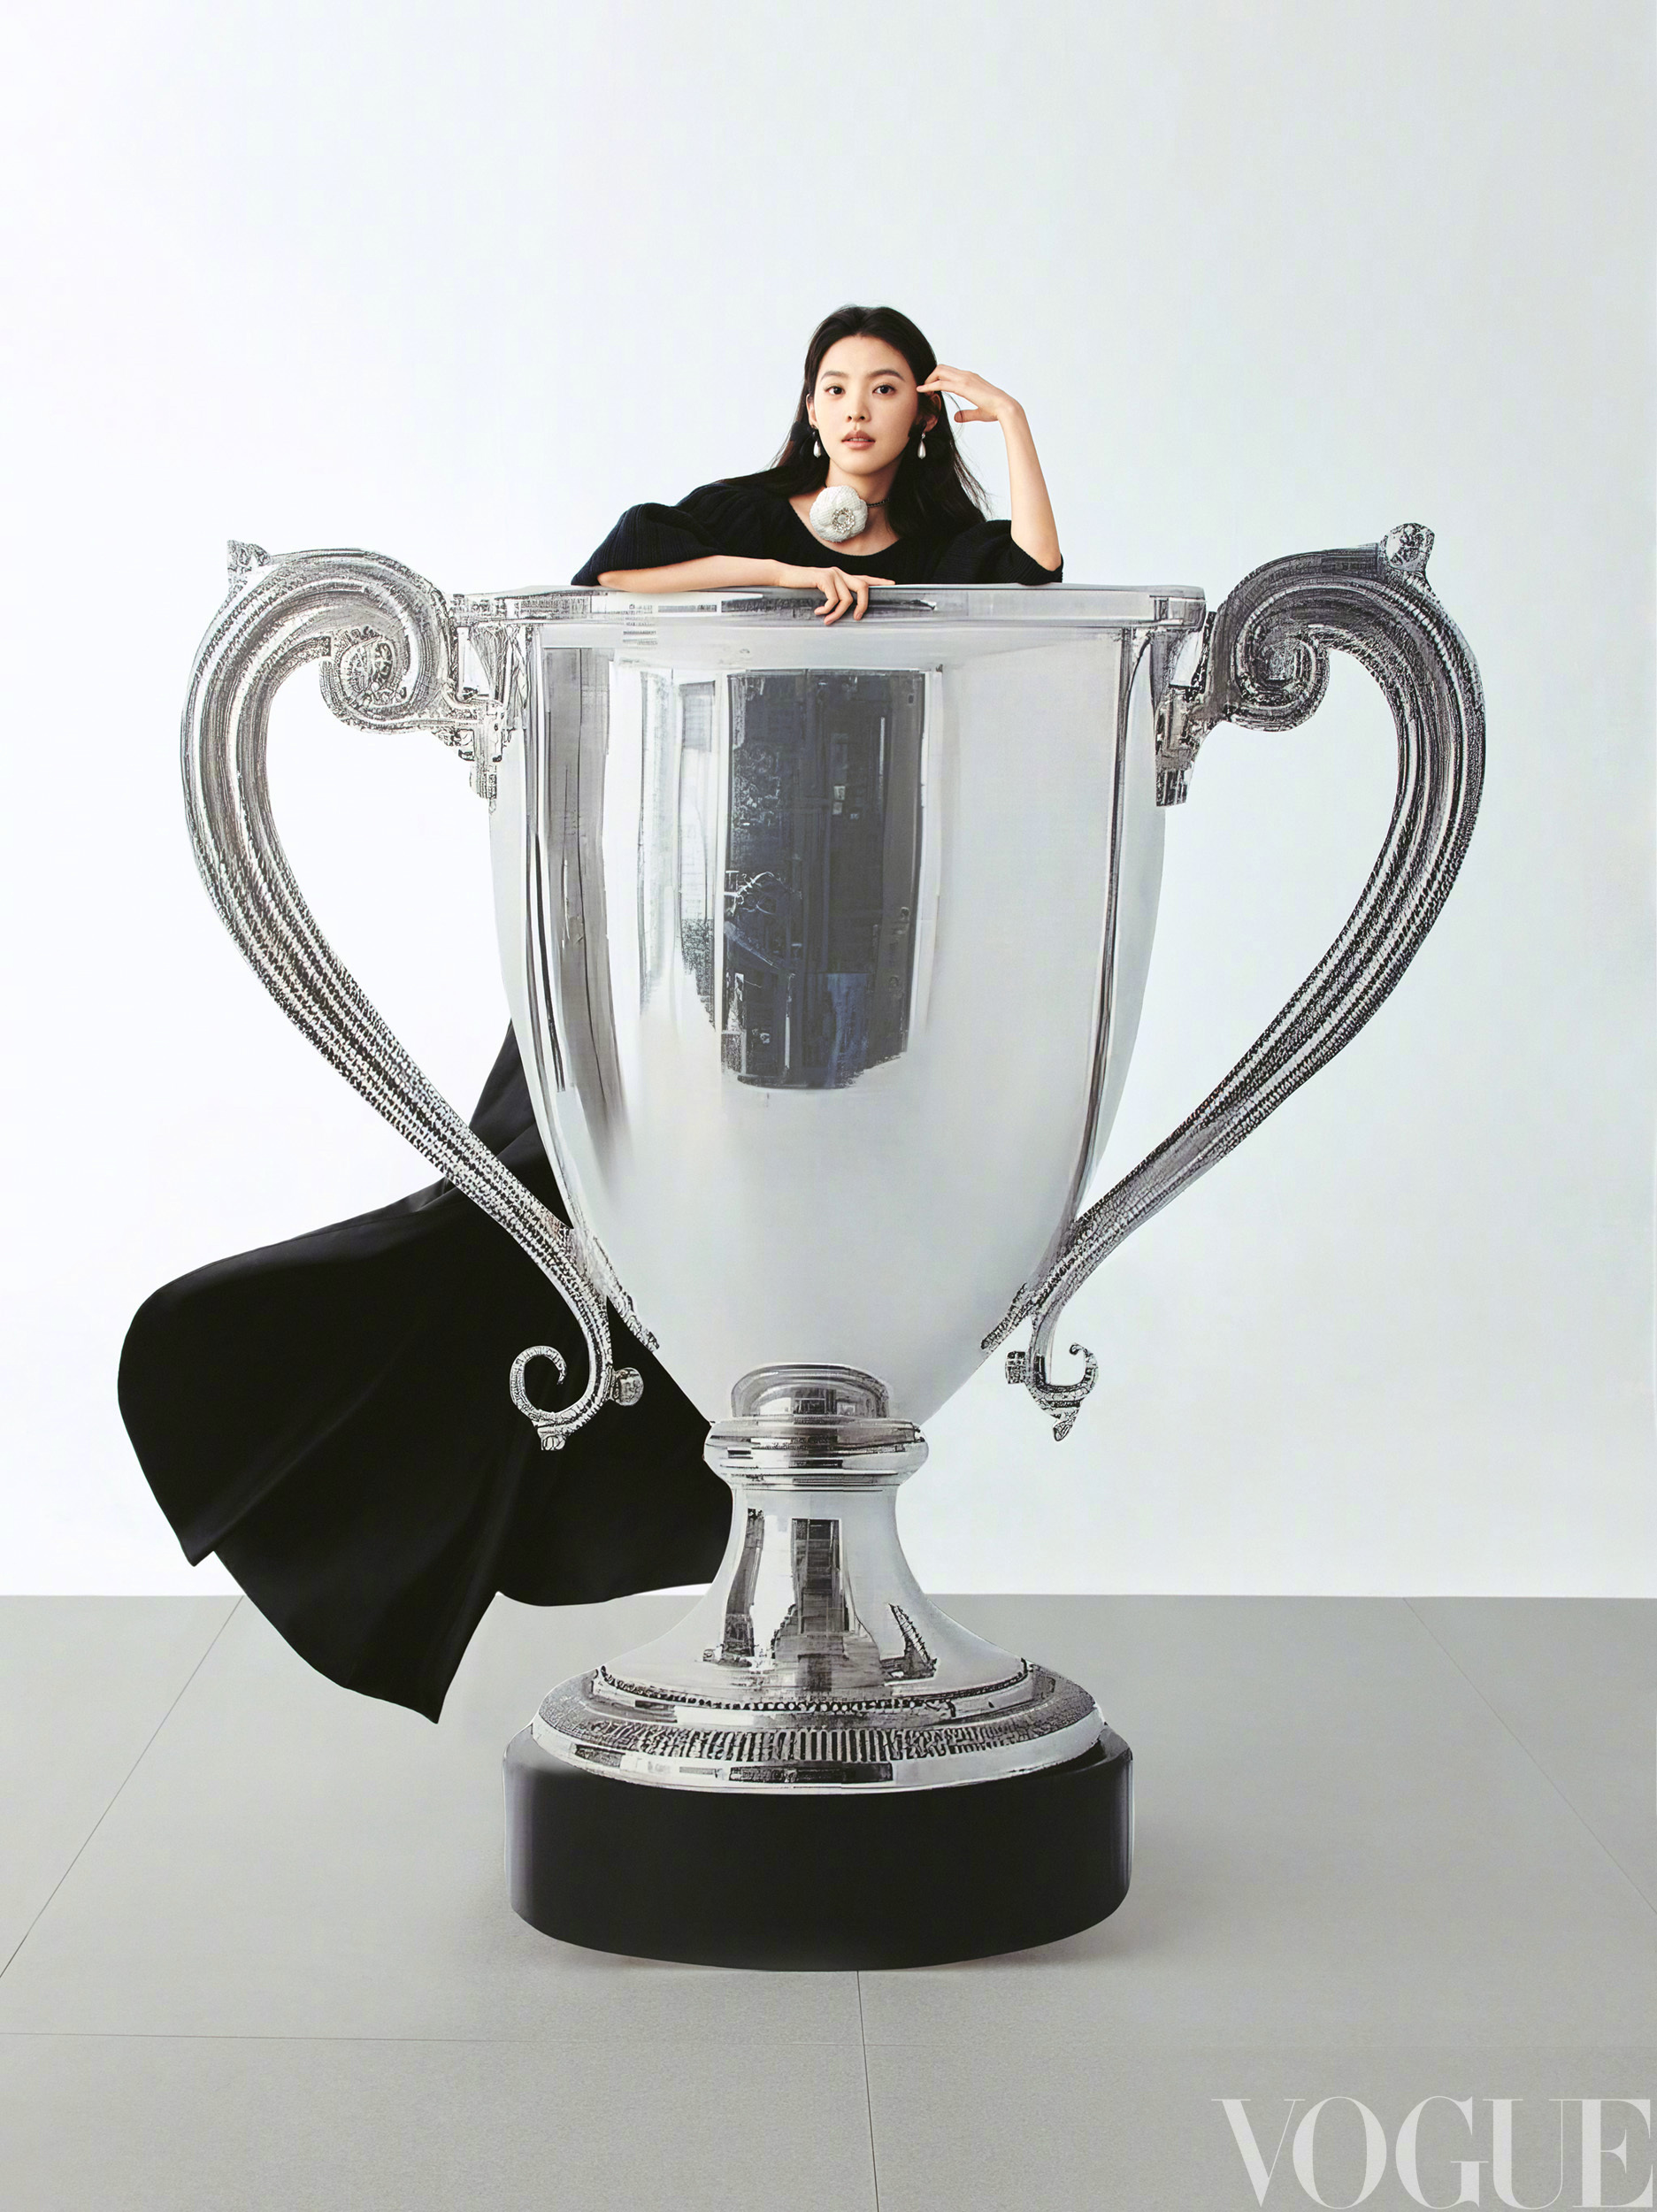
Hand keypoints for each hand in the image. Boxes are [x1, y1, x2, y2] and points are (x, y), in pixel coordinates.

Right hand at [773, 564, 895, 623]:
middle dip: (864, 605)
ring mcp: (833, 574)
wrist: (784, 576)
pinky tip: (818, 612)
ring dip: (838, 614)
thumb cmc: (802, 586)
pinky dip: (827, 610)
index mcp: (841, 576)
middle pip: (863, 587)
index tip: (892, 584)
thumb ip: (834, 595)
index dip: (879, 581)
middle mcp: (840, 573)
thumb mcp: (821, 591)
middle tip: (857, 618)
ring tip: (827, 620)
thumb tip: (844, 609)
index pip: (864, 578)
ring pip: (847, 598)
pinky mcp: (824, 578)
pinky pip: (833, 599)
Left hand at [915, 364, 1020, 426]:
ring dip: (929, 380)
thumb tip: (956, 417)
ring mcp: (965, 379)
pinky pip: (942, 383)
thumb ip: (966, 414)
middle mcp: (967, 375)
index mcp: (971, 378)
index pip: (950, 372)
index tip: (931, 388)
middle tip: (925, 389)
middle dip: (931, 376)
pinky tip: (923, 391)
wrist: (1005, 407)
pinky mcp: (963, 386)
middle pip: (943, 368)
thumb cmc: (995, 409)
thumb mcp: (978, 412)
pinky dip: (930, 386)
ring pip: (940, 371)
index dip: (939, 378)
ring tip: (922, 390)